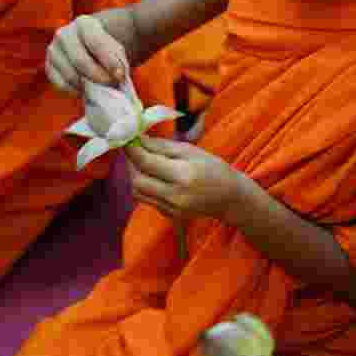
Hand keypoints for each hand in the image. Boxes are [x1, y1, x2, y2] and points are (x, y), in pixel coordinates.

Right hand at [46, 14, 130, 95]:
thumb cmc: (106, 47)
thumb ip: (118, 59)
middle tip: (112, 84)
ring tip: (102, 87)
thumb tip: (117, 76)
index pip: (96, 44)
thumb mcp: (116, 47)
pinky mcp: (49, 67)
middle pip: (80, 61)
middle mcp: (64, 34)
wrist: (90, 46)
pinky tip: (87, 88)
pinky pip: (61, 85)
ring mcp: (53, 50)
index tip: (120, 76)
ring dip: (89, 86)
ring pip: (70, 75)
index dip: (109, 62)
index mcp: (83, 23)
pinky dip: (76, 90)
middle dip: (99, 76)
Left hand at [123, 137, 246, 222]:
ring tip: (145, 163)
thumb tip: (137, 139)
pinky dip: (145, 186)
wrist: (230, 198)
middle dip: (132, 163)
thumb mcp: (190, 151)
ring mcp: (171, 209)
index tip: (126, 139)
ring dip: (136, 175)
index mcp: (183, 175)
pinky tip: (156, 177)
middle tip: (136, 150)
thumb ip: (161, 146)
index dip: (131, 149)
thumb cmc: (213, 168)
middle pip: (137, 179)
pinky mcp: (169, 216)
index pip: (146, 162)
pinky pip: (147, 199)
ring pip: (138, 192)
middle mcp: (175, 195)